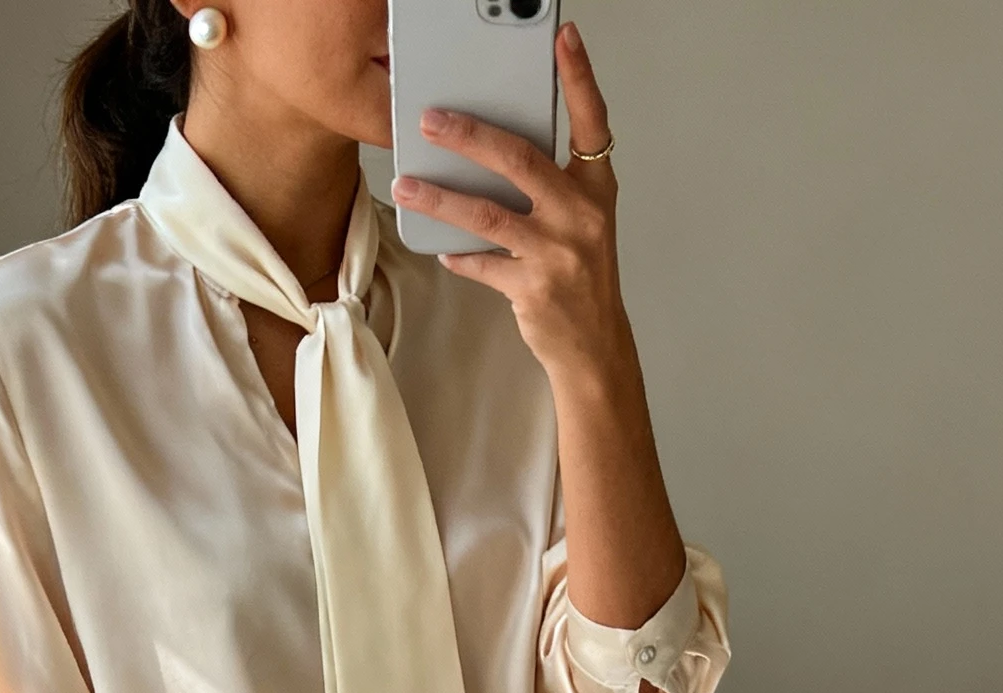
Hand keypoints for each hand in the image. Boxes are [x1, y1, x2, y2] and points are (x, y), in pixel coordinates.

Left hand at [391, 20, 627, 395]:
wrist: (594, 344)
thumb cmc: (582, 276)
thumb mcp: (580, 221)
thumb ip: (549, 185)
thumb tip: (491, 152)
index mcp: (596, 187)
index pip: (591, 120)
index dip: (579, 77)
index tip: (563, 38)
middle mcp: (581, 215)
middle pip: (520, 160)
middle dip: (469, 136)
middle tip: (431, 120)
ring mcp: (557, 253)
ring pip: (488, 213)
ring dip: (440, 198)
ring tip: (406, 183)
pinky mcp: (533, 288)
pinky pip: (483, 264)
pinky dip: (459, 256)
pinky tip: (442, 249)